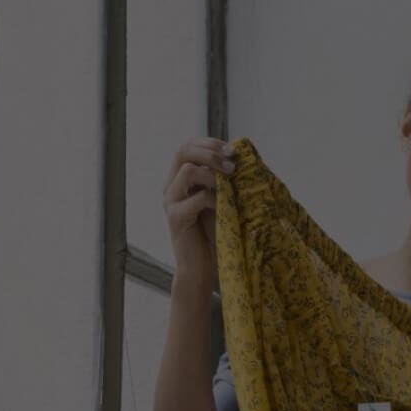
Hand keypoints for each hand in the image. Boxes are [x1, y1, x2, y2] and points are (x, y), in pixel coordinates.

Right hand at [162, 137, 235, 276]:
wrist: (203, 268)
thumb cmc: (215, 234)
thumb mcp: (221, 199)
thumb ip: (222, 179)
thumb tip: (239, 156)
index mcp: (179, 179)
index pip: (188, 146)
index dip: (210, 143)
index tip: (233, 150)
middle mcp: (170, 186)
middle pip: (182, 150)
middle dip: (211, 152)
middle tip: (232, 163)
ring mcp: (171, 202)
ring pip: (187, 170)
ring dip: (213, 173)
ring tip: (230, 184)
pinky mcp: (176, 218)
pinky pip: (197, 198)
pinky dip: (215, 198)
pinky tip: (225, 208)